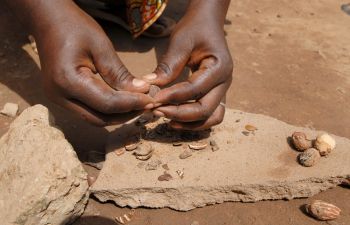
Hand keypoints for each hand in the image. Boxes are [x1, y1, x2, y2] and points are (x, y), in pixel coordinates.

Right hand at [15, 1, 153, 125]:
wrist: (48, 20)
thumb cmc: (74, 27)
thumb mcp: (101, 46)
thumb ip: (120, 73)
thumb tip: (142, 91)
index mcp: (68, 81)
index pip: (107, 103)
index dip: (132, 104)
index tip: (150, 100)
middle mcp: (59, 96)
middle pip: (100, 118)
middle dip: (126, 114)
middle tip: (146, 104)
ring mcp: (57, 100)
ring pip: (94, 118)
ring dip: (117, 115)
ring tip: (137, 104)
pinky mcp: (61, 98)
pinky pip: (88, 111)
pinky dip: (106, 110)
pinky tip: (122, 102)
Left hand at [144, 0, 232, 129]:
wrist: (207, 24)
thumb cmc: (195, 29)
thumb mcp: (180, 41)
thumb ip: (168, 65)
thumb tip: (149, 85)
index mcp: (220, 67)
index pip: (195, 89)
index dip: (173, 97)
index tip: (153, 99)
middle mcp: (225, 82)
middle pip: (205, 110)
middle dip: (179, 114)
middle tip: (156, 111)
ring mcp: (222, 91)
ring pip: (211, 118)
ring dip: (189, 123)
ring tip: (166, 120)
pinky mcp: (215, 95)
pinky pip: (209, 116)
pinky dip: (194, 122)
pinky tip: (174, 119)